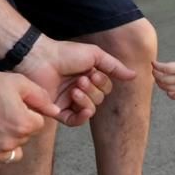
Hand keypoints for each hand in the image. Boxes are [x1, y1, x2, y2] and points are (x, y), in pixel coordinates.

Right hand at [0, 70, 57, 170]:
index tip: (9, 106)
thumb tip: (56, 111)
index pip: (37, 125)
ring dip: (5, 144)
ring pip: (10, 154)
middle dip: (15, 128)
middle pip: (24, 140)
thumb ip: (41, 98)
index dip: (25, 113)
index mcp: (23, 125)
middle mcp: (9, 144)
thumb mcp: (16, 83)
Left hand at [16, 37, 137, 126]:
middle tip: (80, 80)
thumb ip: (114, 66)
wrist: (40, 60)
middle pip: (99, 100)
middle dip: (93, 91)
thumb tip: (134, 76)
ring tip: (74, 89)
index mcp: (88, 77)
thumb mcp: (95, 55)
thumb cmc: (65, 54)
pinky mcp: (57, 111)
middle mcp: (80, 89)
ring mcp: (68, 101)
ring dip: (86, 100)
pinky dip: (82, 117)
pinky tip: (84, 110)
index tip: (93, 73)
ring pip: (88, 111)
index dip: (102, 84)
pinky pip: (74, 121)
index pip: (105, 89)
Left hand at [152, 37, 174, 99]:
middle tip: (154, 70)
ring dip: (160, 84)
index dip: (156, 65)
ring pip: (167, 88)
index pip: (165, 68)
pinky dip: (169, 94)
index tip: (153, 62)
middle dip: (155, 75)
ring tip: (158, 78)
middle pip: (163, 79)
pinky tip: (168, 90)